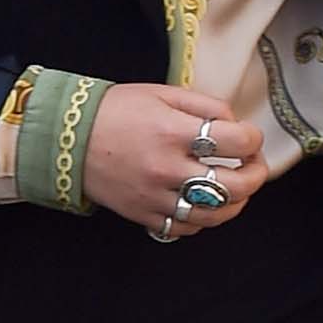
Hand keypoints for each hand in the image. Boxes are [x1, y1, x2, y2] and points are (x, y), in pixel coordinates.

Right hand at [81, 80, 265, 236]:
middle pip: (235, 185)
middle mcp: (167, 168)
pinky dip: (203, 219)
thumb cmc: (115, 111)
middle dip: (256, 175)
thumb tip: (236, 124)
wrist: (67, 138)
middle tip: (254, 165)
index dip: (254, 139)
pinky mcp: (144, 215)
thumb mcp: (162, 94)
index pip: (238, 142)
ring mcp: (155, 197)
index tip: (249, 137)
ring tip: (237, 189)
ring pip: (215, 214)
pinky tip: (205, 203)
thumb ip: (205, 105)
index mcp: (173, 132)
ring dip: (237, 203)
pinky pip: (186, 228)